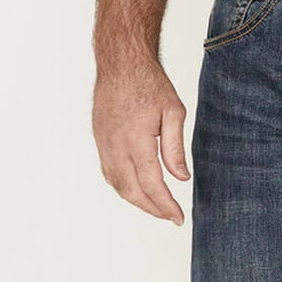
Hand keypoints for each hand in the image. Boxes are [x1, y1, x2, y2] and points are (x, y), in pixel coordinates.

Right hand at [93, 57, 189, 223]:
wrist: (120, 63)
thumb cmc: (149, 83)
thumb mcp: (173, 112)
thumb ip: (175, 148)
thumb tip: (181, 178)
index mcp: (137, 140)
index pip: (152, 184)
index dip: (166, 205)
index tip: (178, 218)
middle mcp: (117, 147)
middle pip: (133, 191)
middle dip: (153, 209)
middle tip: (170, 216)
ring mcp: (105, 145)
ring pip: (118, 185)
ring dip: (137, 201)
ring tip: (156, 207)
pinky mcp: (100, 141)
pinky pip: (109, 173)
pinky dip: (123, 187)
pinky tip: (136, 189)